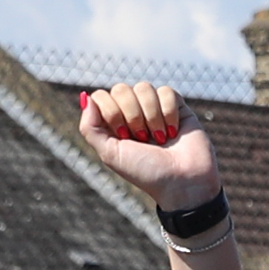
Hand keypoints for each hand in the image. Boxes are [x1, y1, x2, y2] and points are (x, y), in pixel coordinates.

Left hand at [76, 78, 220, 208]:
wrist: (182, 181)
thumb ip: (90, 127)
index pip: (102, 97)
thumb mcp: (110, 154)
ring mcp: (155, 108)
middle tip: (142, 138)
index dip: (112, 112)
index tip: (124, 136)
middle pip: (121, 89)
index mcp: (114, 123)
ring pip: (144, 88)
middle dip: (132, 115)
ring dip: (152, 116)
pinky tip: (174, 131)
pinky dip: (169, 112)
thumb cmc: (146, 172)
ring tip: (160, 138)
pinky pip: (166, 92)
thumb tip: (86, 96)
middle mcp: (132, 113)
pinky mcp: (177, 106)